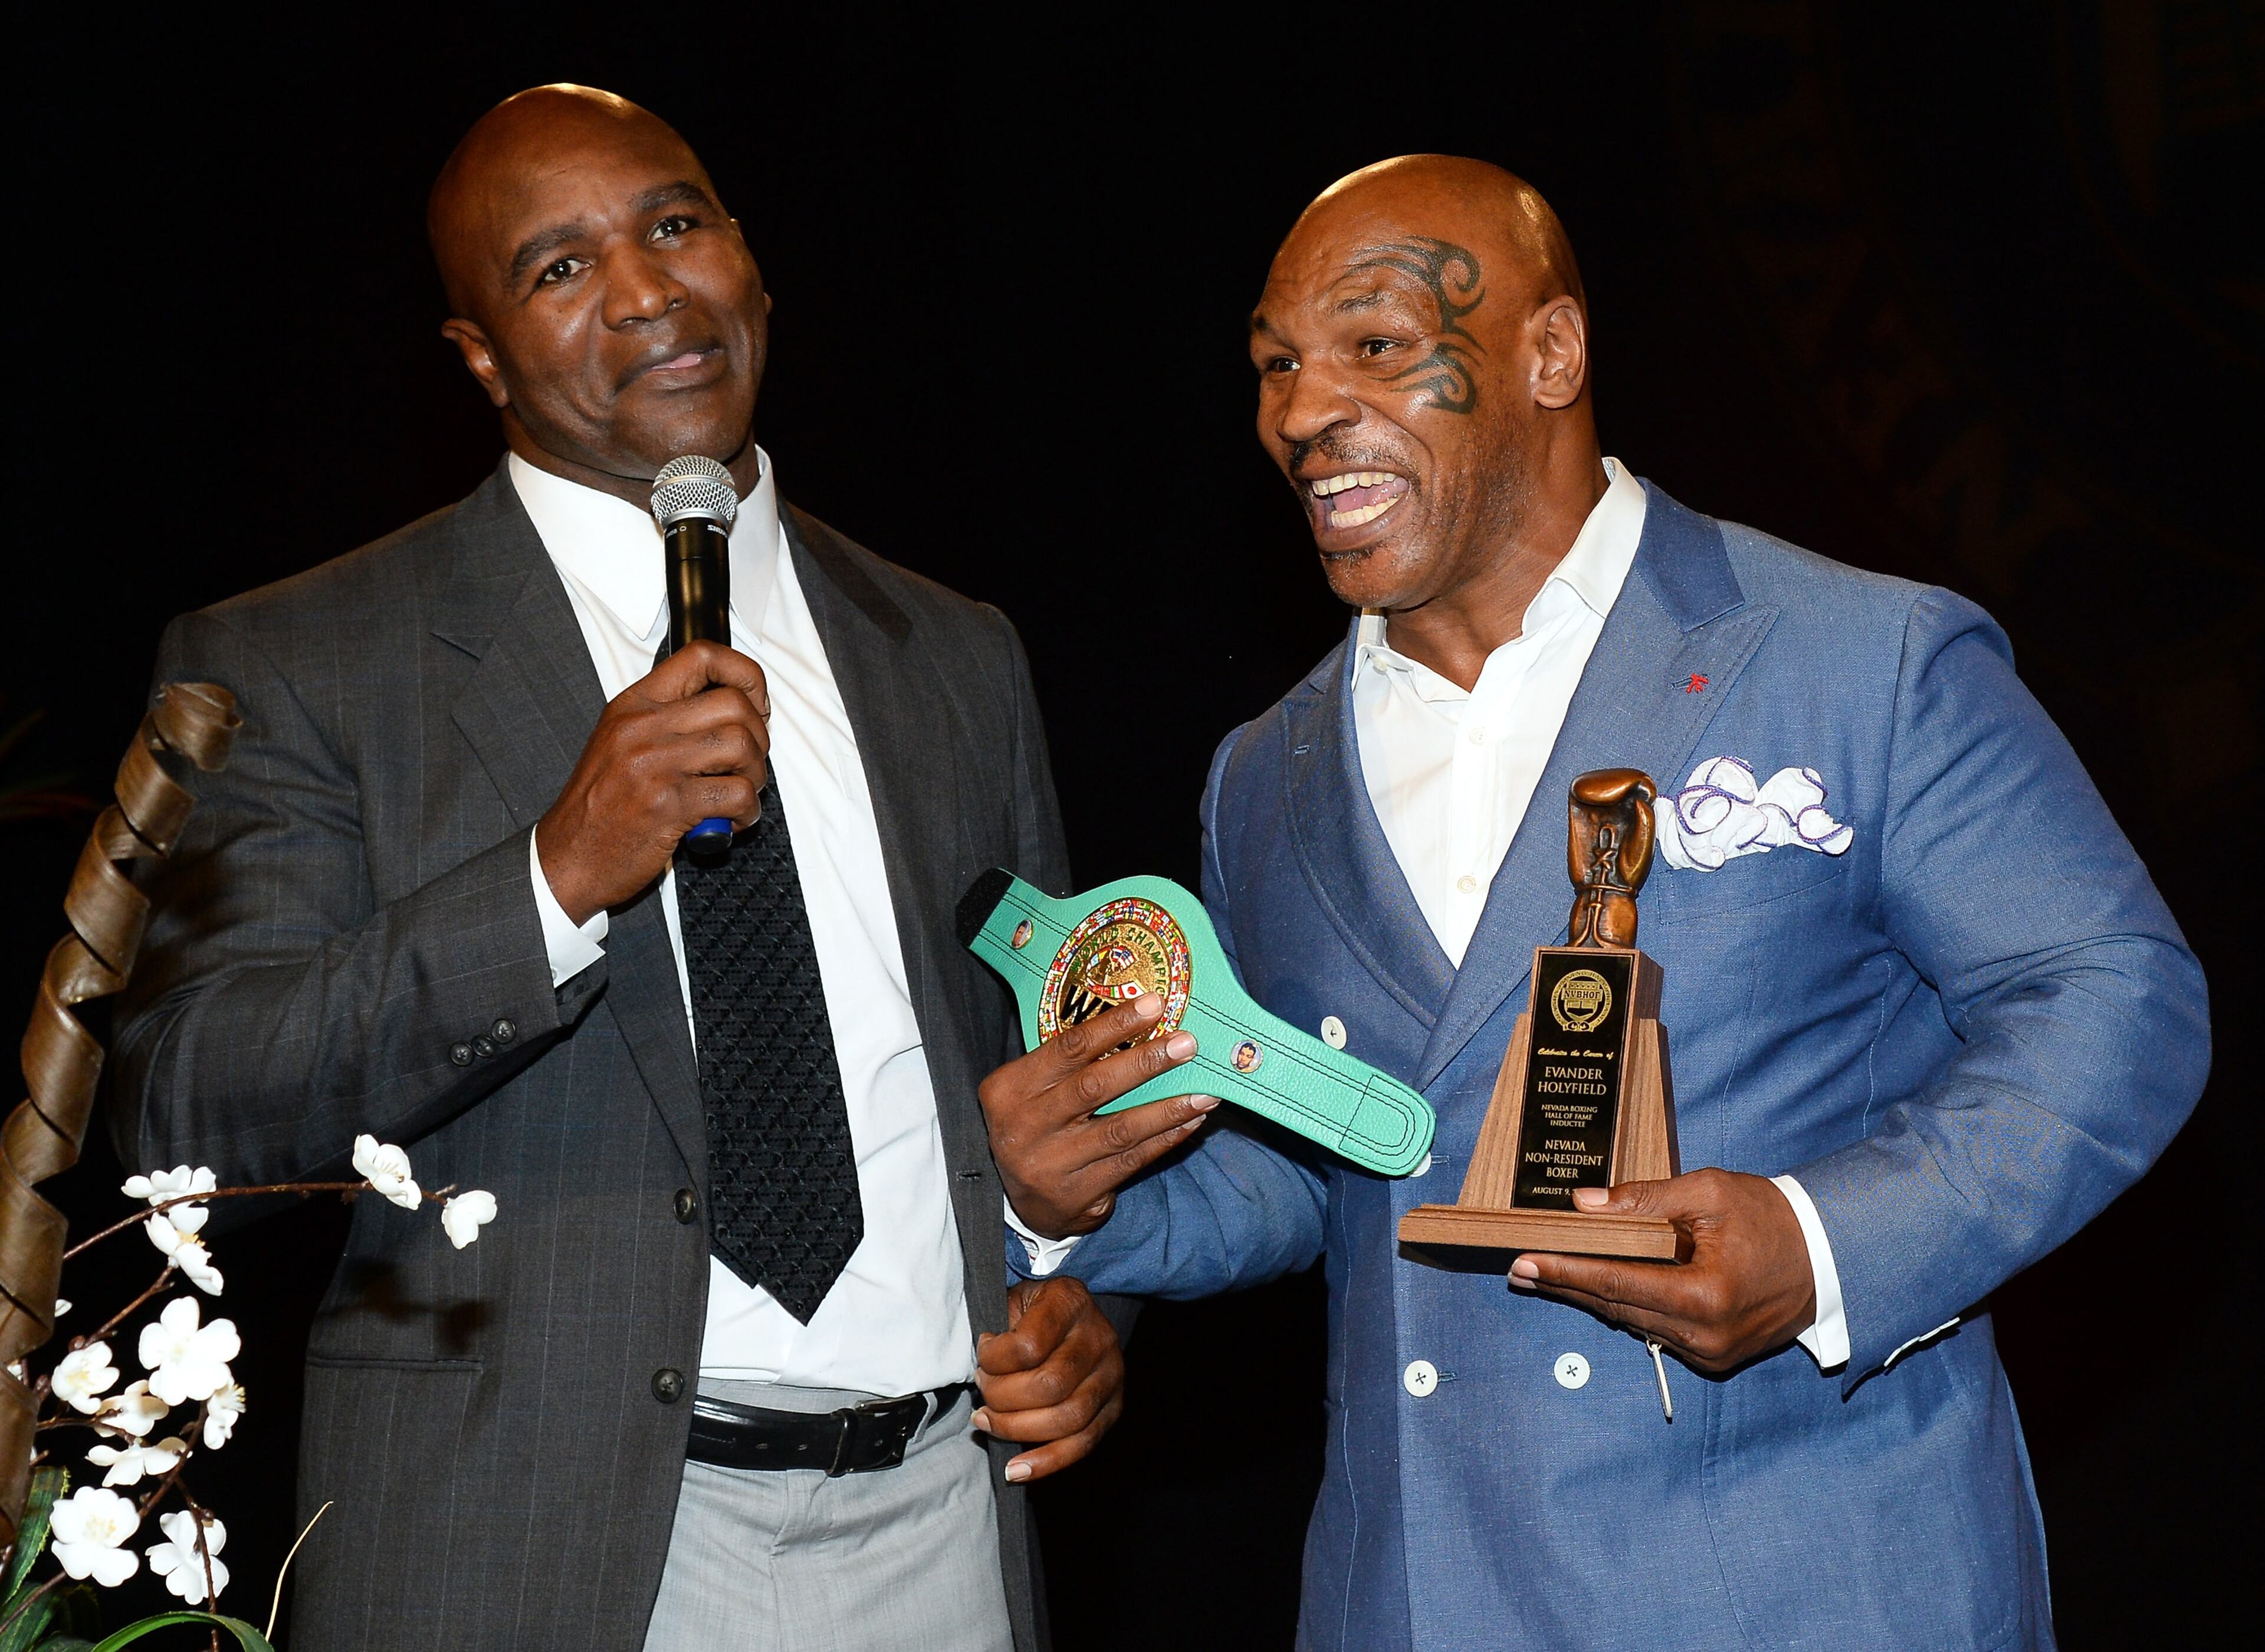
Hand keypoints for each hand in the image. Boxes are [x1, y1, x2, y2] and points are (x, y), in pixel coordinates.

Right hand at [535, 641, 769, 922]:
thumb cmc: (599, 806)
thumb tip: (731, 711)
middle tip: (748, 762)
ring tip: (740, 793)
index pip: (702, 656)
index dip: (744, 674)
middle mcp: (643, 728)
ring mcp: (655, 765)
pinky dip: (748, 810)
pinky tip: (730, 820)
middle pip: (734, 704)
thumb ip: (667, 720)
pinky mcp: (669, 805)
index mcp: (634, 705)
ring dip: (755, 775)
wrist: (568, 857)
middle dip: (759, 736)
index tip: (755, 703)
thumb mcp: (620, 742)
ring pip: (742, 746)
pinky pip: (737, 794)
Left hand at [973, 1276, 1123, 1482]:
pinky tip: (1015, 1470)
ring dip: (1017, 1430)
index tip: (982, 1357)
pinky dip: (1045, 1462)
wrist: (1068, 1314)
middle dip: (1003, 1398)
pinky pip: (1082, 1445)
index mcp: (1071, 1301)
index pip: (1028, 1347)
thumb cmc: (1030, 1311)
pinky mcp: (1113, 1407)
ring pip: (1068, 1420)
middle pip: (1049, 1387)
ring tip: (988, 1422)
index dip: (994, 1361)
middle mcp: (1099, 1337)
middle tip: (983, 1393)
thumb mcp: (1013, 1300)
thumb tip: (982, 1375)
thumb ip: (997, 1329)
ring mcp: (1111, 1375)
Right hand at [978, 992, 1217, 1238]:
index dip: (1114, 1024)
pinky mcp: (1076, 1195)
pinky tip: (1190, 1122)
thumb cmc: (1038, 1127)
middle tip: (1187, 1044)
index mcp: (1009, 1089)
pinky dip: (1165, 1139)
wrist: (1021, 1203)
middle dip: (1146, 1062)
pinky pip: (1131, 1162)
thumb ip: (1071, 1066)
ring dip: (1168, 1108)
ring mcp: (1049, 1164)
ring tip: (1205, 1092)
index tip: (1154, 1005)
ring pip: (1120, 1129)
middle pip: (1094, 1086)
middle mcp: (1024, 1126)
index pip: (1068, 1048)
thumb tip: (1143, 1027)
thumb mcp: (1034, 1091)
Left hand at [1507, 1168, 1816, 1373]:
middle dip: (1566, 1285)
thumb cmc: (1774, 1218)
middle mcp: (1705, 1336)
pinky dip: (1629, 1305)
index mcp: (1705, 1296)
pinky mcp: (1715, 1357)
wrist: (1830, 1257)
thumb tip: (1584, 1204)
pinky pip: (1656, 1329)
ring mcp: (1711, 1353)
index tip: (1523, 1264)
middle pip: (1616, 1307)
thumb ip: (1644, 1200)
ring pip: (1632, 1321)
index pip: (1615, 1283)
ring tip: (1550, 1272)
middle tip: (1520, 1269)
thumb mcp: (1710, 1193)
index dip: (1564, 1272)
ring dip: (1593, 1296)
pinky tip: (1601, 1285)